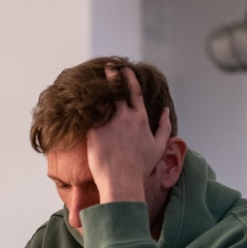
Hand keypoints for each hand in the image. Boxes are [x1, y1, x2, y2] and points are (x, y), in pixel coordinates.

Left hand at [85, 65, 171, 203]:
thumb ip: (164, 126)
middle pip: (116, 88)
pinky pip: (88, 113)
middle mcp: (123, 116)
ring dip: (98, 88)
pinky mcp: (92, 130)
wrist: (121, 179)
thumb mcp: (159, 146)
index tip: (124, 69)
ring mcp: (107, 122)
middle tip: (108, 67)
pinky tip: (81, 99)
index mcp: (139, 118)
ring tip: (94, 81)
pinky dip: (86, 104)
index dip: (129, 77)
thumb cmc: (140, 166)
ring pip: (101, 98)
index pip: (134, 91)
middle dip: (112, 75)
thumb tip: (165, 110)